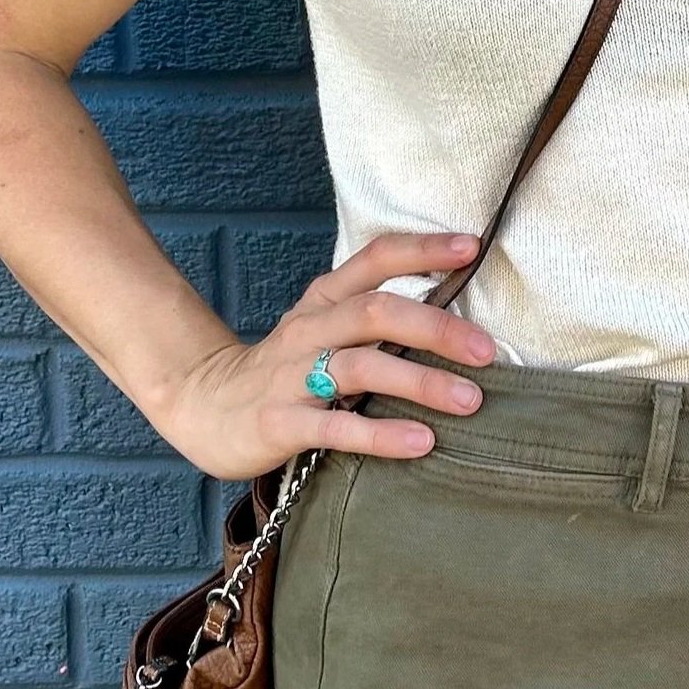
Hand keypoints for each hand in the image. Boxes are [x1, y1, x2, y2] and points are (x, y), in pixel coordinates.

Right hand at [161, 230, 495, 478]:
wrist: (202, 406)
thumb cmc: (284, 368)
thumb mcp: (323, 327)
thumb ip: (375, 317)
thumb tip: (458, 315)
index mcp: (324, 299)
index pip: (376, 259)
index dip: (423, 249)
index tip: (472, 247)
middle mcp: (311, 328)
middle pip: (376, 312)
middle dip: (436, 328)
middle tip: (486, 350)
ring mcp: (293, 375)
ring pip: (361, 368)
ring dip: (420, 382)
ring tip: (470, 400)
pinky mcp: (281, 423)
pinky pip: (336, 427)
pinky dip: (382, 434)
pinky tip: (422, 441)